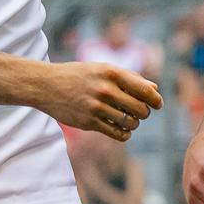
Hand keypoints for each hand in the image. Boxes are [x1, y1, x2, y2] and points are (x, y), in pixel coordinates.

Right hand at [41, 63, 162, 141]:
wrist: (46, 85)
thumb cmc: (78, 75)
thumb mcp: (102, 69)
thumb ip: (129, 78)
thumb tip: (154, 88)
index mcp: (111, 72)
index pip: (145, 90)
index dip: (156, 99)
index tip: (157, 104)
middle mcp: (105, 89)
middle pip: (140, 109)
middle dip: (144, 112)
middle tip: (139, 111)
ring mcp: (96, 107)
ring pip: (130, 122)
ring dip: (134, 123)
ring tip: (128, 119)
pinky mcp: (89, 122)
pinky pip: (117, 133)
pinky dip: (125, 134)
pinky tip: (122, 129)